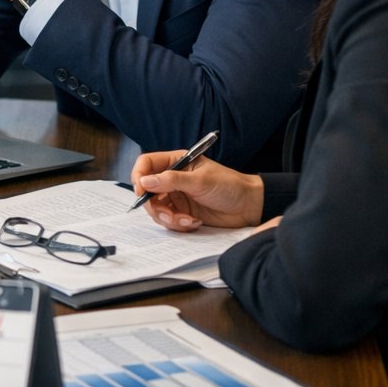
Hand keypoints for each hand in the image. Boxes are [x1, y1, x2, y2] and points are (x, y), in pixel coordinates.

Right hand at [129, 150, 264, 231]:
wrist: (248, 207)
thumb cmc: (229, 185)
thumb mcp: (200, 180)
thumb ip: (171, 180)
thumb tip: (145, 182)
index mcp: (175, 162)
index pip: (146, 164)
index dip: (139, 176)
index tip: (142, 192)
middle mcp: (171, 178)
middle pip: (146, 190)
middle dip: (154, 205)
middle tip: (168, 214)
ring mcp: (175, 196)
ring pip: (155, 208)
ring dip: (168, 218)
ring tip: (186, 220)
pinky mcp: (181, 212)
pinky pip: (168, 220)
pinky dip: (177, 224)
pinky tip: (193, 222)